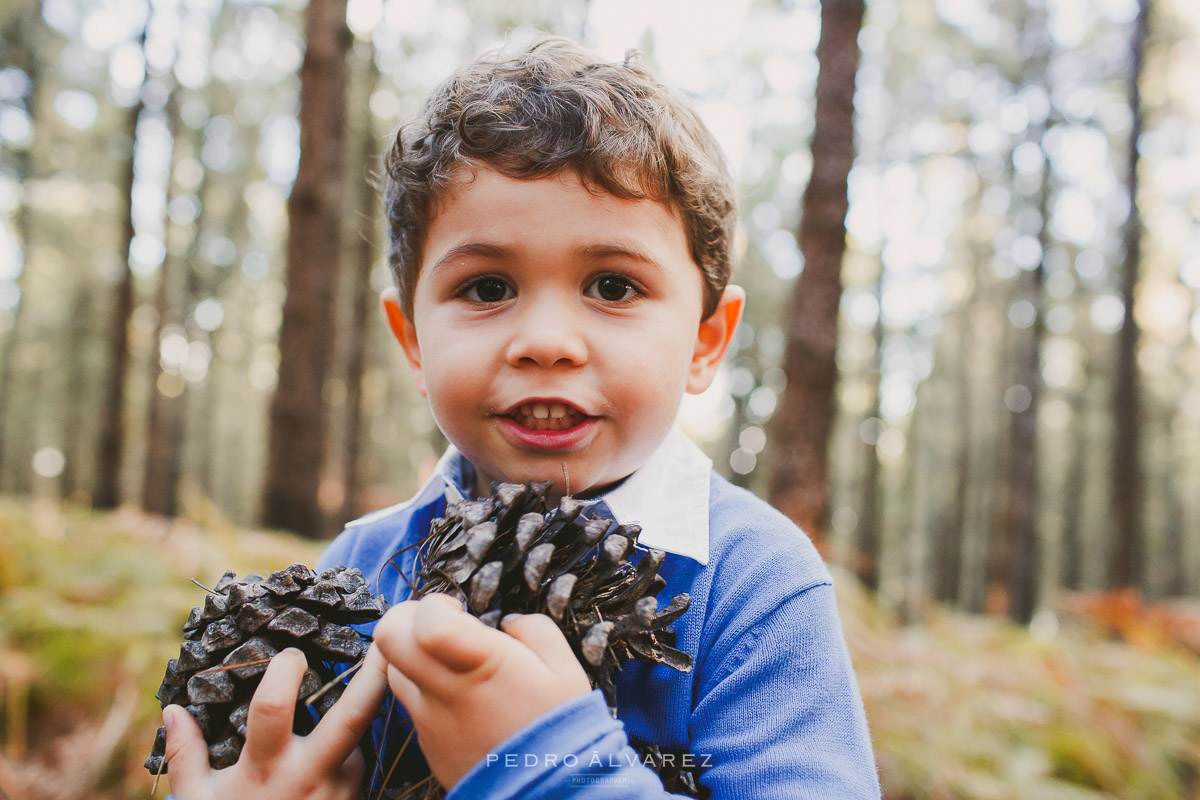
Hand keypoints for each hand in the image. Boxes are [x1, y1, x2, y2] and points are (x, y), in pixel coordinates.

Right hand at [162, 645, 387, 799]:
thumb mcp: (197, 799)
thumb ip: (185, 754)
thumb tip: (173, 710)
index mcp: (264, 767)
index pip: (274, 707)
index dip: (283, 672)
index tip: (291, 654)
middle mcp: (308, 777)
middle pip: (352, 718)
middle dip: (373, 677)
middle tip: (384, 645)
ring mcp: (337, 793)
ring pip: (357, 746)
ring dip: (347, 730)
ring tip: (324, 726)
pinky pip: (355, 772)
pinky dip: (345, 761)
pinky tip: (329, 760)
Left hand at [372, 593, 591, 788]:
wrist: (547, 793)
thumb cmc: (559, 728)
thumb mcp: (564, 667)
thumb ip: (533, 629)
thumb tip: (509, 624)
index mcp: (479, 664)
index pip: (424, 621)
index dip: (437, 604)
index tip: (459, 610)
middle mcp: (444, 690)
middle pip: (387, 639)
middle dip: (406, 618)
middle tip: (438, 623)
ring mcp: (429, 719)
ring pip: (393, 670)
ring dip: (414, 655)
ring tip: (452, 662)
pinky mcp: (427, 742)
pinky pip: (412, 703)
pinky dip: (427, 690)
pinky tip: (463, 699)